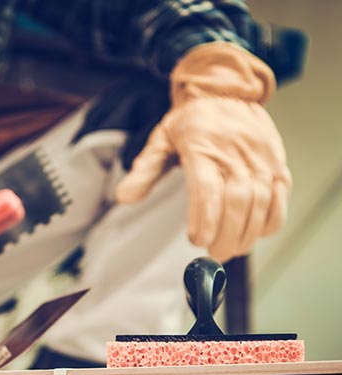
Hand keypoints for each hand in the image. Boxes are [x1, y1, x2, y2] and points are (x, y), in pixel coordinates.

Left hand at [115, 43, 290, 262]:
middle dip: (226, 234)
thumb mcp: (161, 139)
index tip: (196, 240)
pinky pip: (280, 196)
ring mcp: (259, 157)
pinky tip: (256, 234)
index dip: (204, 219)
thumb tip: (123, 196)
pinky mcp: (276, 162)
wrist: (226, 91)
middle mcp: (234, 153)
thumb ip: (145, 170)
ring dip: (246, 233)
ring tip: (230, 250)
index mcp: (202, 148)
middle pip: (236, 201)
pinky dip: (271, 220)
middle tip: (213, 253)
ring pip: (260, 202)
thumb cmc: (190, 122)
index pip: (206, 189)